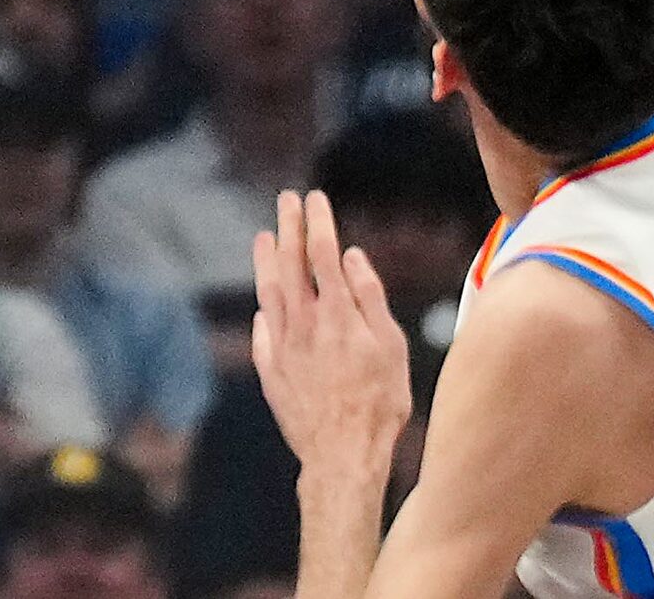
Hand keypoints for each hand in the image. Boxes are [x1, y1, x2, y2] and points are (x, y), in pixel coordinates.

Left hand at [253, 190, 410, 480]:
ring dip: (265, 261)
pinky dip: (263, 313)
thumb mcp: (391, 346)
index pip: (322, 252)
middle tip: (285, 199)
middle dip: (288, 226)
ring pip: (268, 292)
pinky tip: (263, 305)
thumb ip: (369, 296)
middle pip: (290, 263)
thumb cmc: (378, 403)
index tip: (314, 198)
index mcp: (337, 311)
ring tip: (261, 237)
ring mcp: (283, 347)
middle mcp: (304, 323)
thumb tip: (351, 256)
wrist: (342, 455)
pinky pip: (262, 333)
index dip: (317, 221)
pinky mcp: (272, 372)